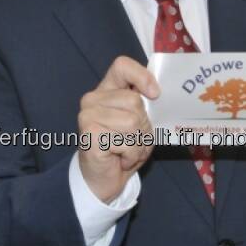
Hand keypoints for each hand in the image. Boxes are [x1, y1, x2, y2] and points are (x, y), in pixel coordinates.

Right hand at [77, 56, 159, 202]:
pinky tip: (120, 159)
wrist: (103, 180)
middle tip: (135, 140)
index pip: (122, 66)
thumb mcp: (139, 123)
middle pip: (134, 101)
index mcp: (106, 90)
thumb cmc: (123, 149)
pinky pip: (127, 142)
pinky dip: (132, 155)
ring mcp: (88, 116)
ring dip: (139, 143)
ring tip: (128, 151)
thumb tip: (158, 94)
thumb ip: (145, 105)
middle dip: (144, 126)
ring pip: (132, 122)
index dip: (142, 76)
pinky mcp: (89, 135)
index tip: (155, 94)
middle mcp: (92, 99)